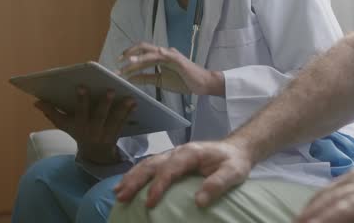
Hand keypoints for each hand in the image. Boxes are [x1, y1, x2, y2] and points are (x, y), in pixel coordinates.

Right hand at [35, 87, 135, 163]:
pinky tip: (135, 103)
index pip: (79, 112)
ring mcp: (105, 134)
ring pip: (114, 120)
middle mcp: (92, 131)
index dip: (81, 100)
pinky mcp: (116, 135)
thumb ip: (51, 112)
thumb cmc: (77, 132)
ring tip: (130, 97)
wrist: (93, 154)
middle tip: (111, 90)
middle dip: (104, 103)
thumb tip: (36, 101)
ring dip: (122, 109)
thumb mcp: (64, 124)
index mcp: (79, 125)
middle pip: (99, 116)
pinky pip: (123, 124)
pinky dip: (129, 113)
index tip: (81, 86)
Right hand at [114, 140, 251, 207]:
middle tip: (121, 196)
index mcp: (192, 153)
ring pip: (147, 164)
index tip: (149, 203)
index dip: (158, 185)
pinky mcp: (171, 161)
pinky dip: (136, 175)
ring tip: (117, 192)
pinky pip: (150, 166)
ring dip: (131, 177)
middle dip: (136, 180)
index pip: (170, 168)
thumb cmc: (234, 162)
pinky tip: (125, 185)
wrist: (236, 150)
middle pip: (152, 164)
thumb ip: (218, 184)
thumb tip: (199, 201)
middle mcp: (178, 152)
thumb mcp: (233, 172)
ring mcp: (173, 155)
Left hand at [117, 42, 224, 94]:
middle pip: (144, 48)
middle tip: (118, 60)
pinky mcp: (179, 60)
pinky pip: (167, 55)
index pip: (142, 54)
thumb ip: (146, 78)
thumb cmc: (184, 81)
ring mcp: (172, 55)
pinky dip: (158, 54)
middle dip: (130, 52)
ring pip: (152, 53)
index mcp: (161, 57)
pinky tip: (152, 54)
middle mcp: (164, 53)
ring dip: (139, 58)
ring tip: (128, 62)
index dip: (129, 58)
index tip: (118, 65)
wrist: (202, 84)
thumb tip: (130, 78)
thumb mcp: (161, 81)